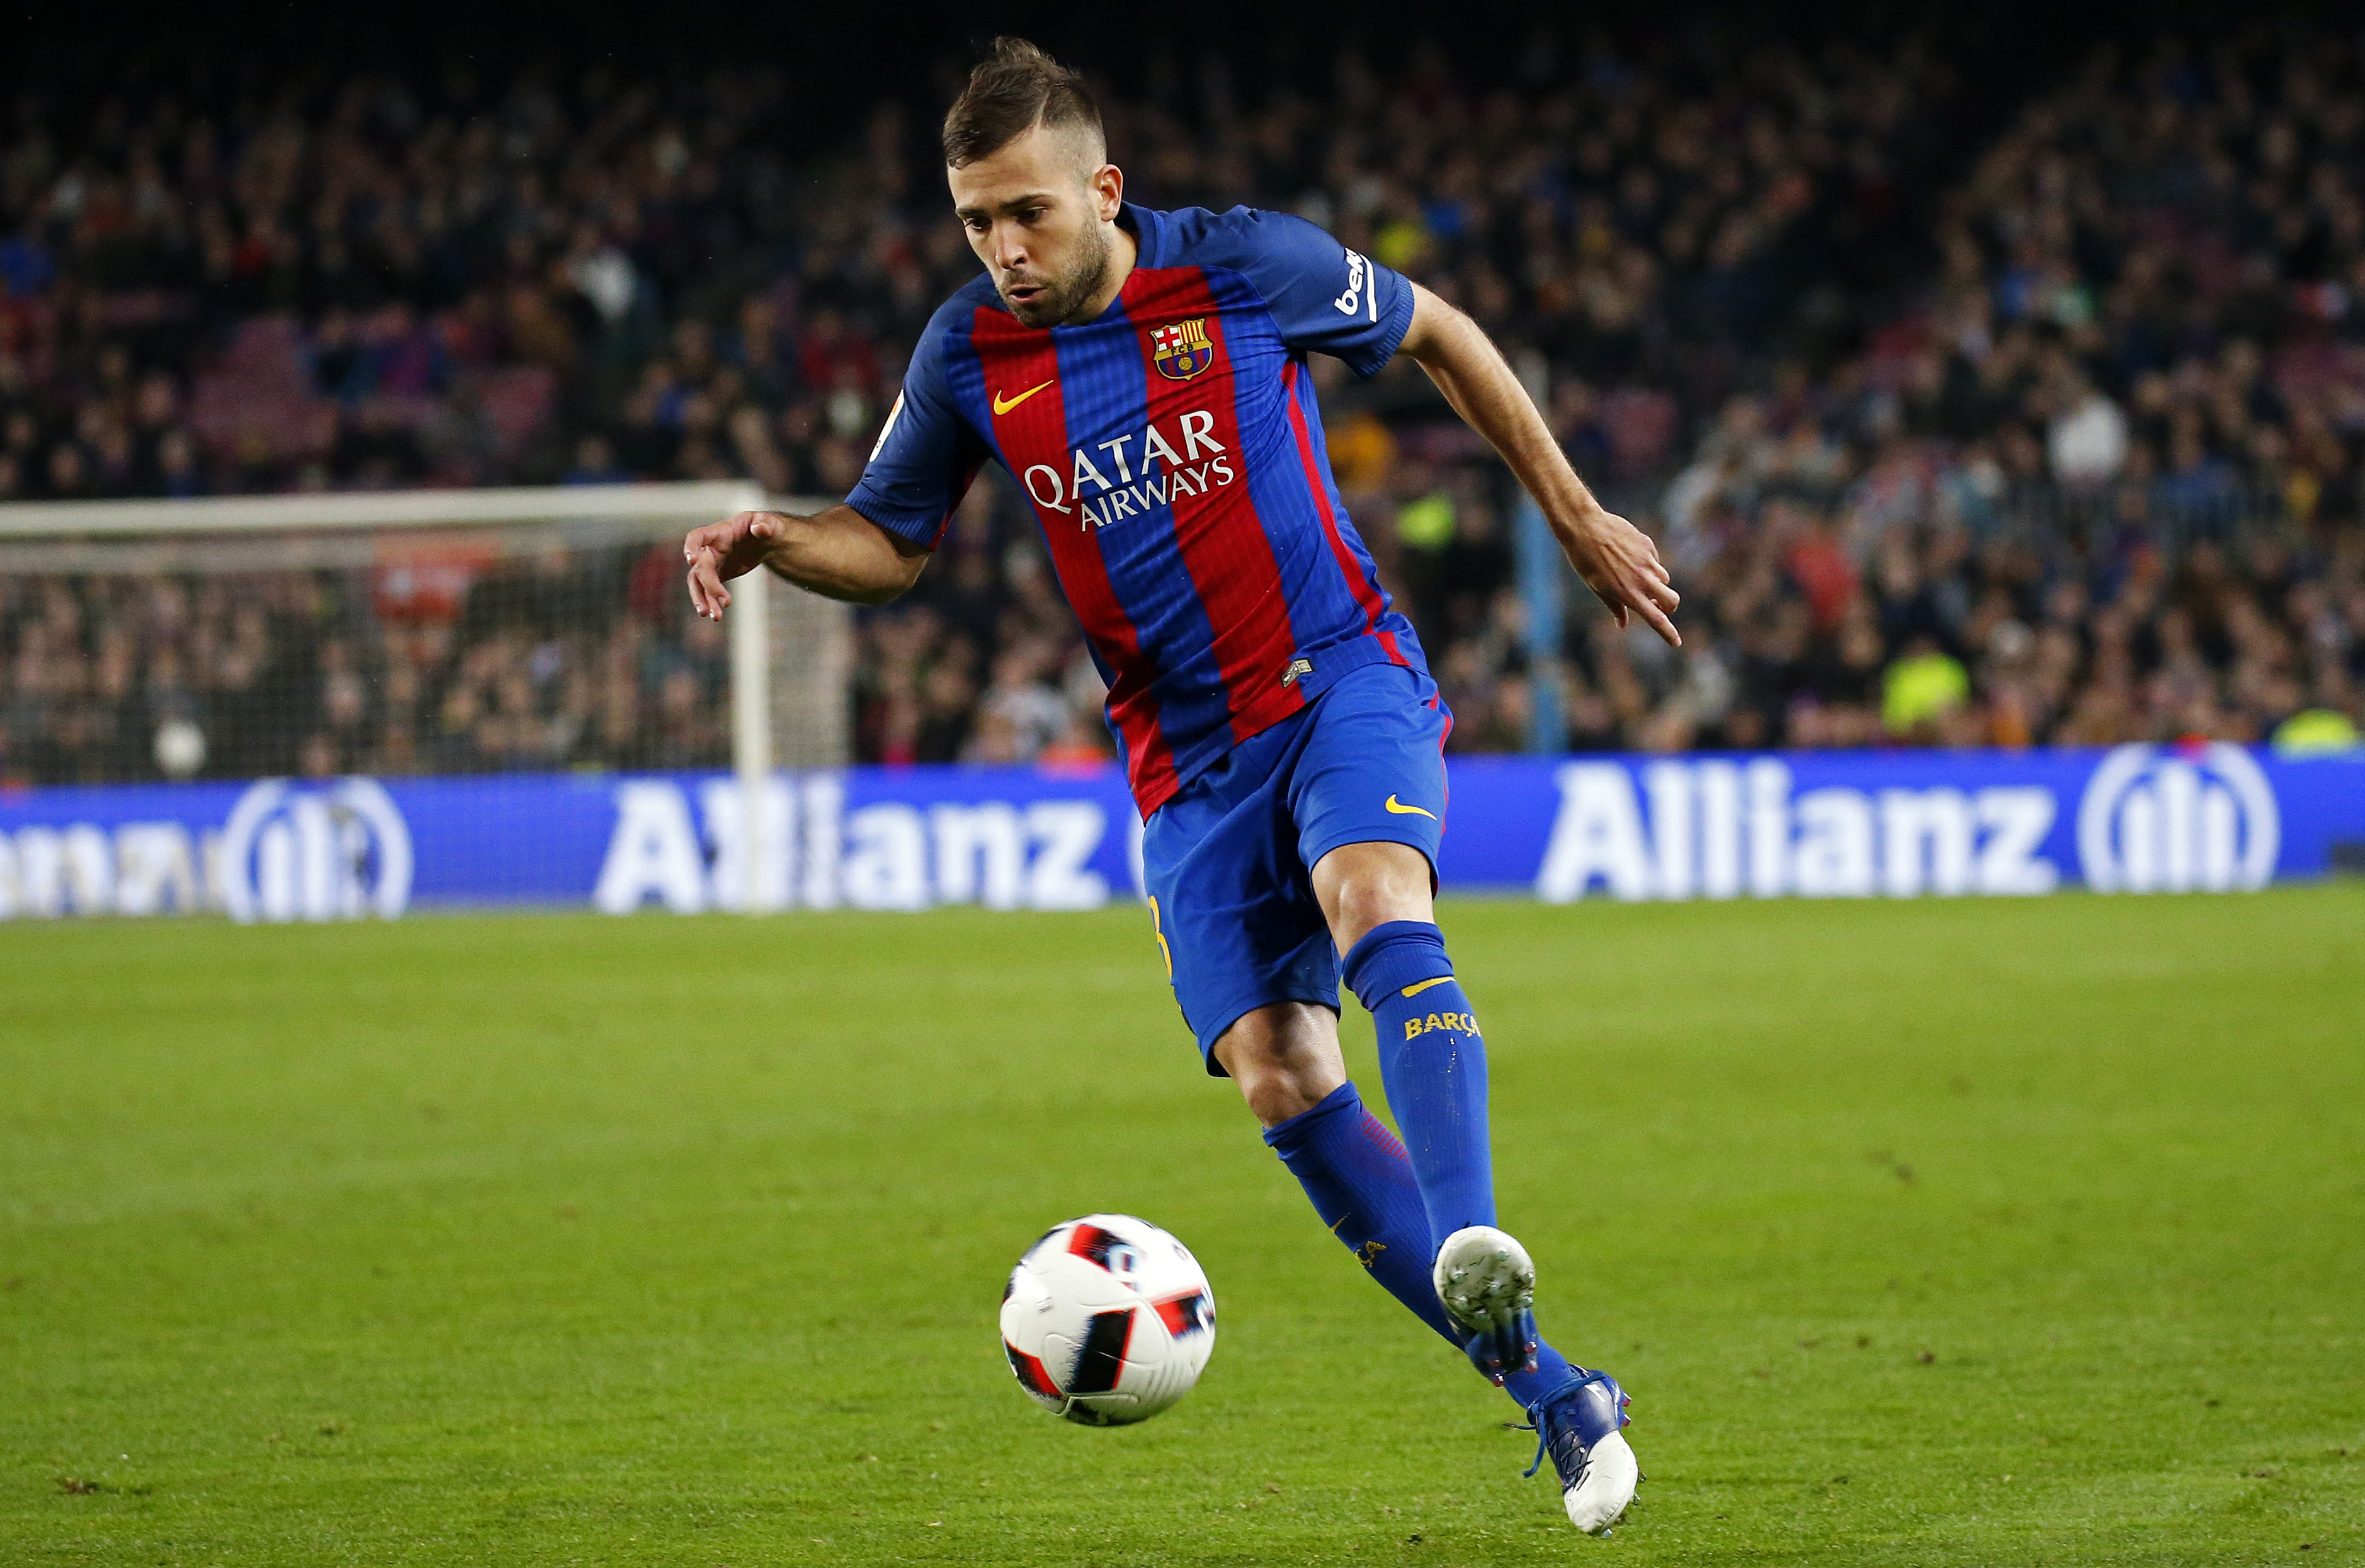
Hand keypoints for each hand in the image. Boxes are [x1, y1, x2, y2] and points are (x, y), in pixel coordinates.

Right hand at [684, 511, 785, 620]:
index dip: (691, 546)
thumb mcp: (770, 524)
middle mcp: (711, 547)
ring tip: (715, 617)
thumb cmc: (767, 528)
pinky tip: (716, 615)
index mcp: (720, 532)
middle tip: (725, 601)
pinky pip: (708, 590)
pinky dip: (711, 602)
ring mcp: (713, 561)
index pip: (698, 536)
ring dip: (704, 599)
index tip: (691, 560)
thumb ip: (765, 524)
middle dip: (710, 584)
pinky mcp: (718, 574)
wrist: (767, 541)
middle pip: (702, 566)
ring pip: (700, 582)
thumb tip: (760, 529)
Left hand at [1563, 506, 1680, 646]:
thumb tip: (1622, 625)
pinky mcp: (1648, 546)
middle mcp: (1642, 579)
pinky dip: (1648, 565)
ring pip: (1664, 579)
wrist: (1585, 529)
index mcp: (1628, 594)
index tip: (1677, 643)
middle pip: (1672, 600)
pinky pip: (1655, 561)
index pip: (1656, 619)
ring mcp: (1647, 562)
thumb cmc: (1586, 562)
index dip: (1668, 633)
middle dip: (1669, 607)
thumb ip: (1615, 607)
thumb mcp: (1598, 588)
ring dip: (1657, 585)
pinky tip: (1629, 558)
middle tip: (1658, 605)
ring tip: (1635, 577)